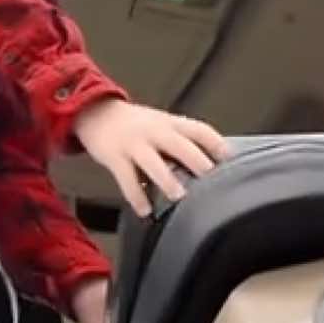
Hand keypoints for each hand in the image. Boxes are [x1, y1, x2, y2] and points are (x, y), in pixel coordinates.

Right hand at [74, 98, 227, 217]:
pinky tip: (144, 210)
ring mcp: (133, 144)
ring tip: (178, 196)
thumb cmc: (132, 124)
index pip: (198, 129)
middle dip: (195, 160)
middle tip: (209, 177)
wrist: (93, 112)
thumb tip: (209, 164)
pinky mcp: (114, 157)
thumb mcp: (159, 123)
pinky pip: (127, 179)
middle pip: (178, 144)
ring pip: (152, 162)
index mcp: (168, 123)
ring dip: (166, 179)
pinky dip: (136, 196)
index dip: (215, 143)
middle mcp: (153, 131)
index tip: (230, 158)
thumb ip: (180, 140)